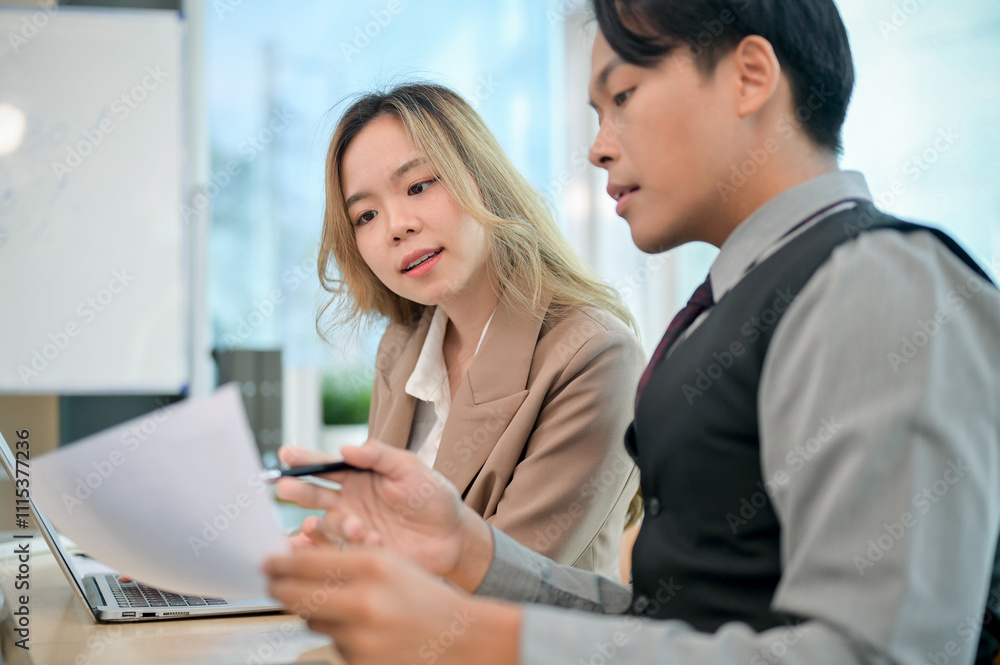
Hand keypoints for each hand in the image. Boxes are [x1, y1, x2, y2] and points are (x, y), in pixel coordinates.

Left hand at [264, 546, 519, 664]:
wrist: (461, 640)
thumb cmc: (428, 598)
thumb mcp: (391, 563)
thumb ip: (346, 558)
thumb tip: (299, 559)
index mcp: (373, 566)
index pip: (307, 563)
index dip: (280, 563)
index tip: (268, 561)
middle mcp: (363, 602)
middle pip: (296, 596)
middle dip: (278, 588)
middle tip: (272, 583)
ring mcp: (359, 638)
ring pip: (312, 621)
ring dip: (315, 613)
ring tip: (342, 605)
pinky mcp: (359, 663)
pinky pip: (332, 644)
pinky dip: (339, 635)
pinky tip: (363, 629)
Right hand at [276, 440, 493, 589]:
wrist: (452, 536)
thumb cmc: (432, 496)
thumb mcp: (410, 468)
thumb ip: (380, 456)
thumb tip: (346, 448)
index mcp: (358, 477)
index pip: (325, 465)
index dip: (305, 459)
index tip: (286, 454)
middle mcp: (348, 502)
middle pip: (314, 494)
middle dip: (298, 490)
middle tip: (285, 488)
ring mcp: (351, 529)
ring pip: (325, 525)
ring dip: (333, 525)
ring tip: (355, 525)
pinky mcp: (358, 553)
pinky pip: (336, 552)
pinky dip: (338, 550)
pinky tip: (360, 544)